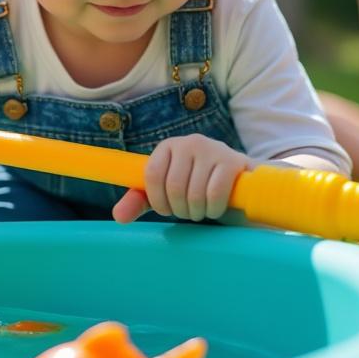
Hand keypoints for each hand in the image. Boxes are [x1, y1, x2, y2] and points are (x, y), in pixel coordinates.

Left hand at [112, 134, 248, 223]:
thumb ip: (139, 202)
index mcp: (168, 146)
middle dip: (179, 209)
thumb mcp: (165, 194)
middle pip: (173, 186)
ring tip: (201, 211)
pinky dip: (213, 209)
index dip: (157, 200)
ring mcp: (213, 149)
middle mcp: (190, 142)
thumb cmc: (196, 188)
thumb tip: (119, 216)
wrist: (239, 187)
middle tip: (187, 213)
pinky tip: (215, 209)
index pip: (152, 175)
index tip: (166, 210)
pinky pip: (215, 193)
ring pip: (194, 192)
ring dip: (197, 212)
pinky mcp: (233, 161)